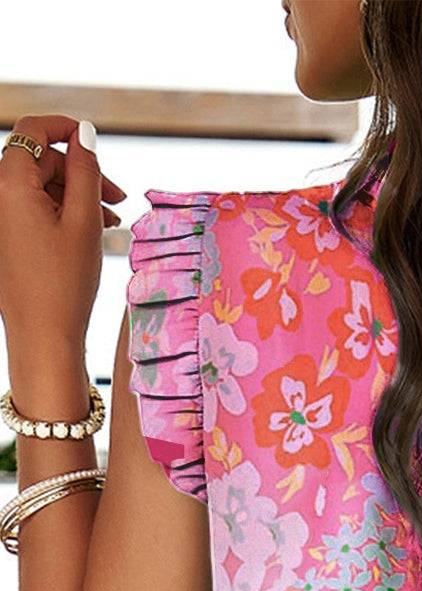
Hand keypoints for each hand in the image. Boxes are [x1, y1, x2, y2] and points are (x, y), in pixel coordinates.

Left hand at [0, 114, 126, 354]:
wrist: (43, 337)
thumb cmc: (64, 284)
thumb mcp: (85, 222)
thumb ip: (87, 171)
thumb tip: (84, 133)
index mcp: (10, 184)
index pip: (34, 131)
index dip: (66, 129)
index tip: (95, 143)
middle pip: (40, 162)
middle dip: (79, 174)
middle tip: (118, 199)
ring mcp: (0, 220)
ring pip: (39, 189)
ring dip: (75, 198)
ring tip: (110, 223)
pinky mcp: (5, 240)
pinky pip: (32, 212)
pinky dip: (60, 215)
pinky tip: (89, 234)